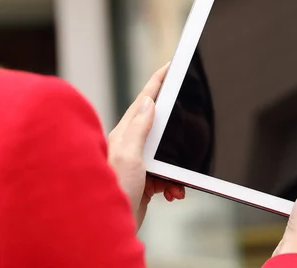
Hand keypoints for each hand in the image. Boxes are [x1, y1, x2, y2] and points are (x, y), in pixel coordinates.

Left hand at [108, 63, 185, 227]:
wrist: (105, 230)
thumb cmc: (112, 192)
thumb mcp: (128, 155)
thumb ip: (139, 128)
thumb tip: (150, 103)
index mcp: (125, 134)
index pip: (145, 100)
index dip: (158, 81)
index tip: (171, 65)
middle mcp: (130, 146)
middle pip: (161, 127)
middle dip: (178, 132)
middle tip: (191, 125)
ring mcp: (138, 164)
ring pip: (168, 155)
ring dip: (176, 170)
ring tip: (173, 184)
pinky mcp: (145, 181)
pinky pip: (167, 176)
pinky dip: (173, 184)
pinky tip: (171, 193)